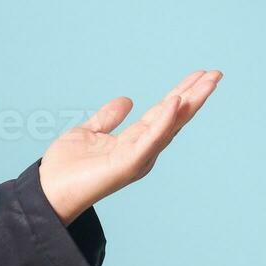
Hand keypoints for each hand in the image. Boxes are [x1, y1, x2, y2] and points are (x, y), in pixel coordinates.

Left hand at [38, 69, 222, 225]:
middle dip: (195, 96)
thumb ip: (108, 118)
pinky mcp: (127, 164)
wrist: (48, 190)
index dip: (181, 93)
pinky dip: (164, 121)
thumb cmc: (67, 167)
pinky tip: (176, 102)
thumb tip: (127, 100)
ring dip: (189, 104)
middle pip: (174, 118)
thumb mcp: (89, 132)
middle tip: (216, 74)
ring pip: (169, 126)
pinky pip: (150, 139)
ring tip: (208, 83)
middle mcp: (142, 150)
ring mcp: (138, 157)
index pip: (163, 113)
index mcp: (135, 141)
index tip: (199, 75)